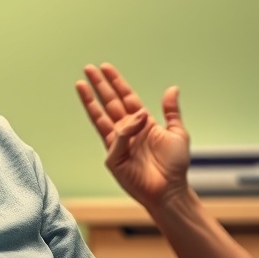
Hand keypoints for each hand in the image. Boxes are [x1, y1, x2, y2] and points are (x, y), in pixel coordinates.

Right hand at [75, 63, 190, 209]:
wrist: (171, 189)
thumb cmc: (174, 166)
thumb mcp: (177, 132)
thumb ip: (171, 111)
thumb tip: (172, 88)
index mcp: (141, 124)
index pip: (125, 98)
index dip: (116, 83)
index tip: (106, 68)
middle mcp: (127, 132)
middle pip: (109, 103)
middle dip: (99, 86)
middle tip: (88, 69)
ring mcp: (118, 145)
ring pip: (101, 118)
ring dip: (90, 100)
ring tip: (80, 84)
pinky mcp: (114, 159)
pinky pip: (117, 139)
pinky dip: (127, 130)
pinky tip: (138, 122)